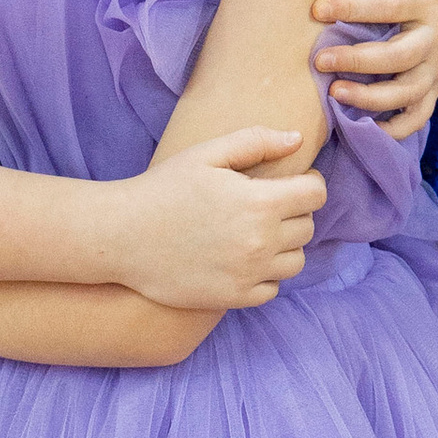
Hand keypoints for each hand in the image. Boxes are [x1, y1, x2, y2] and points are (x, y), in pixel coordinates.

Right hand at [122, 133, 327, 306]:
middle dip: (295, 212)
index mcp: (259, 202)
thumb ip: (256, 142)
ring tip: (258, 233)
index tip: (295, 182)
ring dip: (285, 245)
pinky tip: (244, 259)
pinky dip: (266, 275)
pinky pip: (273, 289)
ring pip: (296, 260)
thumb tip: (297, 140)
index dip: (309, 183)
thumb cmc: (163, 189)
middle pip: (308, 227)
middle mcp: (261, 241)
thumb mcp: (207, 154)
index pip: (316, 194)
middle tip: (268, 205)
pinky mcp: (234, 297)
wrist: (121, 237)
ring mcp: (248, 273)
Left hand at [314, 0, 437, 140]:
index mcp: (429, 1)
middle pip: (397, 57)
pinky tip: (363, 128)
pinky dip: (394, 128)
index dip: (353, 8)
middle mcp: (435, 38)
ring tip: (333, 93)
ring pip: (406, 93)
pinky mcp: (435, 87)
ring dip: (370, 98)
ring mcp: (436, 68)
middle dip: (356, 61)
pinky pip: (418, 116)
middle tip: (318, 60)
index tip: (317, 9)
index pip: (389, 6)